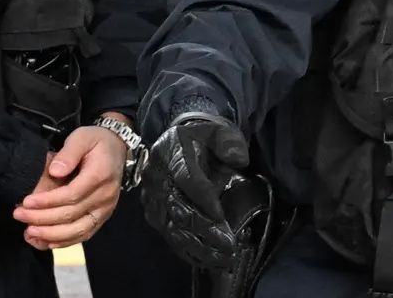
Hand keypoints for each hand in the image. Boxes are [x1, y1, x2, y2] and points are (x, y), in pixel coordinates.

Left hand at [13, 123, 126, 249]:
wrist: (117, 149)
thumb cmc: (95, 142)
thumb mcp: (82, 137)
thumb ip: (69, 153)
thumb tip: (54, 171)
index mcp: (100, 175)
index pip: (72, 195)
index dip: (47, 202)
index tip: (26, 202)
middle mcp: (105, 196)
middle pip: (71, 215)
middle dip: (42, 218)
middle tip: (18, 215)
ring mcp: (105, 210)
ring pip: (78, 231)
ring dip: (51, 235)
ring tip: (28, 233)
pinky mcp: (101, 218)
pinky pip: (83, 235)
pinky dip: (63, 242)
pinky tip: (44, 242)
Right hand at [140, 112, 250, 269]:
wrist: (178, 141)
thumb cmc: (203, 138)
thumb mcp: (219, 131)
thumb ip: (230, 143)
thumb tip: (239, 160)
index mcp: (172, 152)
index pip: (187, 179)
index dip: (203, 198)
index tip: (220, 215)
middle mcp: (157, 176)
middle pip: (178, 207)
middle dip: (204, 229)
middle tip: (228, 244)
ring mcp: (153, 197)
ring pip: (172, 226)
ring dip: (197, 245)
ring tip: (222, 258)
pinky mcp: (154, 213)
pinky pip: (168, 234)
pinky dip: (187, 249)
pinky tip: (206, 260)